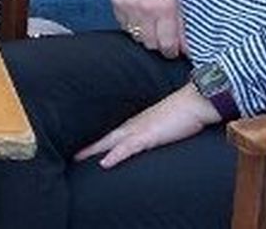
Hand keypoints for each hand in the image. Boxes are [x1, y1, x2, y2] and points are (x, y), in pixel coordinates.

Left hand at [75, 84, 218, 167]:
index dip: (97, 141)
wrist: (194, 102)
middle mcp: (133, 125)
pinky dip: (115, 156)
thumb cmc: (183, 114)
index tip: (84, 148)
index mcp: (136, 123)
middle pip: (105, 137)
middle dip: (88, 146)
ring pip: (110, 142)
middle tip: (72, 156)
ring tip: (77, 158)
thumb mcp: (164, 124)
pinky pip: (128, 148)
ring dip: (93, 150)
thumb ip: (155, 131)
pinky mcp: (148, 136)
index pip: (112, 134)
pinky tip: (104, 163)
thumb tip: (152, 137)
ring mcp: (139, 130)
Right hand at [111, 0, 186, 57]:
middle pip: (151, 45)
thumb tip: (185, 49)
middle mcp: (147, 11)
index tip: (173, 50)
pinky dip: (133, 25)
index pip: (168, 45)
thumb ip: (180, 25)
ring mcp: (129, 9)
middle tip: (162, 35)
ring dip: (145, 35)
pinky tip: (137, 13)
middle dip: (158, 43)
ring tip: (149, 21)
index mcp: (166, 8)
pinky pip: (125, 27)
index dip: (172, 51)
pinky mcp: (117, 7)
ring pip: (137, 38)